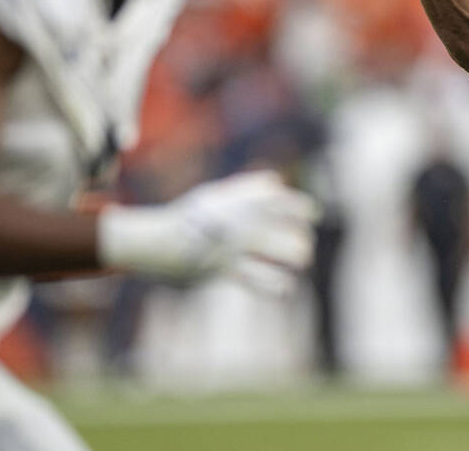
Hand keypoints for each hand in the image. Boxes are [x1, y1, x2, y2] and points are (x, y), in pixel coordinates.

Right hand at [98, 169, 319, 294]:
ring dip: (295, 262)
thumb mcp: (218, 193)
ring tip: (294, 267)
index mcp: (246, 201)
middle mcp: (246, 220)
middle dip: (303, 244)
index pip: (290, 204)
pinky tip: (283, 286)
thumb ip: (249, 188)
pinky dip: (279, 286)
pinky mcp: (227, 269)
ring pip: (287, 254)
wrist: (157, 241)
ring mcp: (237, 245)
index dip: (307, 211)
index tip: (312, 217)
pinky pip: (264, 280)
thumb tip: (277, 181)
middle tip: (301, 251)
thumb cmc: (192, 218)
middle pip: (296, 233)